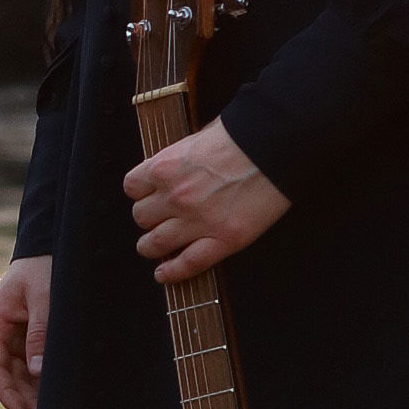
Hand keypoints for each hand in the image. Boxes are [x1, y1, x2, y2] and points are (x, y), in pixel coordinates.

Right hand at [0, 255, 50, 408]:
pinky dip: (37, 377)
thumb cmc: (44, 267)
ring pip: (16, 370)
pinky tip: (50, 391)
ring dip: (30, 390)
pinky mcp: (25, 333)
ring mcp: (11, 332)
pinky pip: (27, 360)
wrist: (48, 246)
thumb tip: (37, 370)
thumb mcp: (44, 298)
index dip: (5, 392)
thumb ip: (40, 333)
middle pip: (5, 372)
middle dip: (21, 396)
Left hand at [123, 117, 289, 282]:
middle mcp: (175, 196)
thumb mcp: (201, 135)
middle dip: (148, 218)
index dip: (140, 192)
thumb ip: (182, 155)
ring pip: (155, 244)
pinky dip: (172, 273)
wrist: (276, 146)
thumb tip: (177, 165)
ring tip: (154, 248)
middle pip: (141, 217)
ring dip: (151, 247)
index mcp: (166, 166)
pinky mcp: (224, 239)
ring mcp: (198, 221)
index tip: (147, 195)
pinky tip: (164, 274)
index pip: (132, 187)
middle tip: (156, 220)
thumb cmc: (242, 134)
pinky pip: (188, 264)